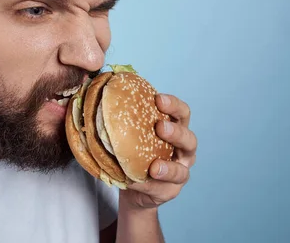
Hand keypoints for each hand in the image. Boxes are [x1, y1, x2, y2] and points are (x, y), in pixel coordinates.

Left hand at [120, 94, 196, 209]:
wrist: (133, 185)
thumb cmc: (136, 151)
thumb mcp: (134, 134)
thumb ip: (128, 120)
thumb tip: (99, 97)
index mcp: (177, 130)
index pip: (182, 114)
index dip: (174, 105)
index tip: (158, 99)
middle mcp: (184, 151)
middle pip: (189, 140)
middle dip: (176, 133)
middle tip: (160, 127)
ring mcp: (180, 173)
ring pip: (181, 171)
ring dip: (168, 168)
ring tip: (154, 168)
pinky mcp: (171, 191)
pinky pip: (161, 189)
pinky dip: (148, 185)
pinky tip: (136, 182)